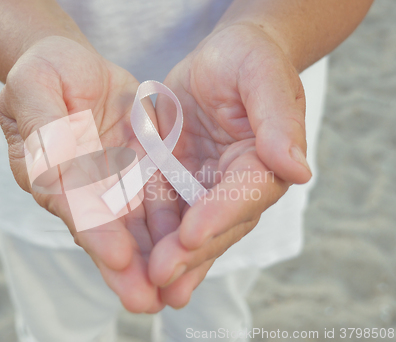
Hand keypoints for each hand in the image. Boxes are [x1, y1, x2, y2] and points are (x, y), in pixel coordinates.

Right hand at [0, 36, 163, 312]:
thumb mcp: (35, 86)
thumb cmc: (47, 72)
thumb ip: (42, 128)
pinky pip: (156, 204)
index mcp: (48, 170)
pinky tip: (191, 253)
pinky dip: (171, 230)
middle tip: (146, 301)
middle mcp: (79, 188)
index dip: (95, 230)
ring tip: (173, 293)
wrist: (75, 68)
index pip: (71, 204)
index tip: (119, 258)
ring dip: (151, 258)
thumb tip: (52, 172)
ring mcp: (109, 184)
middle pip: (102, 231)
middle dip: (123, 268)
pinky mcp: (137, 175)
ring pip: (131, 227)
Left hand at [147, 23, 310, 307]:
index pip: (245, 194)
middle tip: (162, 276)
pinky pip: (164, 213)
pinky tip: (133, 260)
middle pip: (217, 223)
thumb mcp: (261, 74)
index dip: (219, 215)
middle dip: (191, 252)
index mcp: (264, 161)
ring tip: (149, 286)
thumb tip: (298, 170)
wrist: (220, 59)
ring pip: (190, 229)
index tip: (192, 236)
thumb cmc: (247, 58)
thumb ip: (278, 119)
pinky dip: (151, 237)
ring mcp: (206, 187)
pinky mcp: (178, 182)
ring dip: (171, 258)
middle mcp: (237, 183)